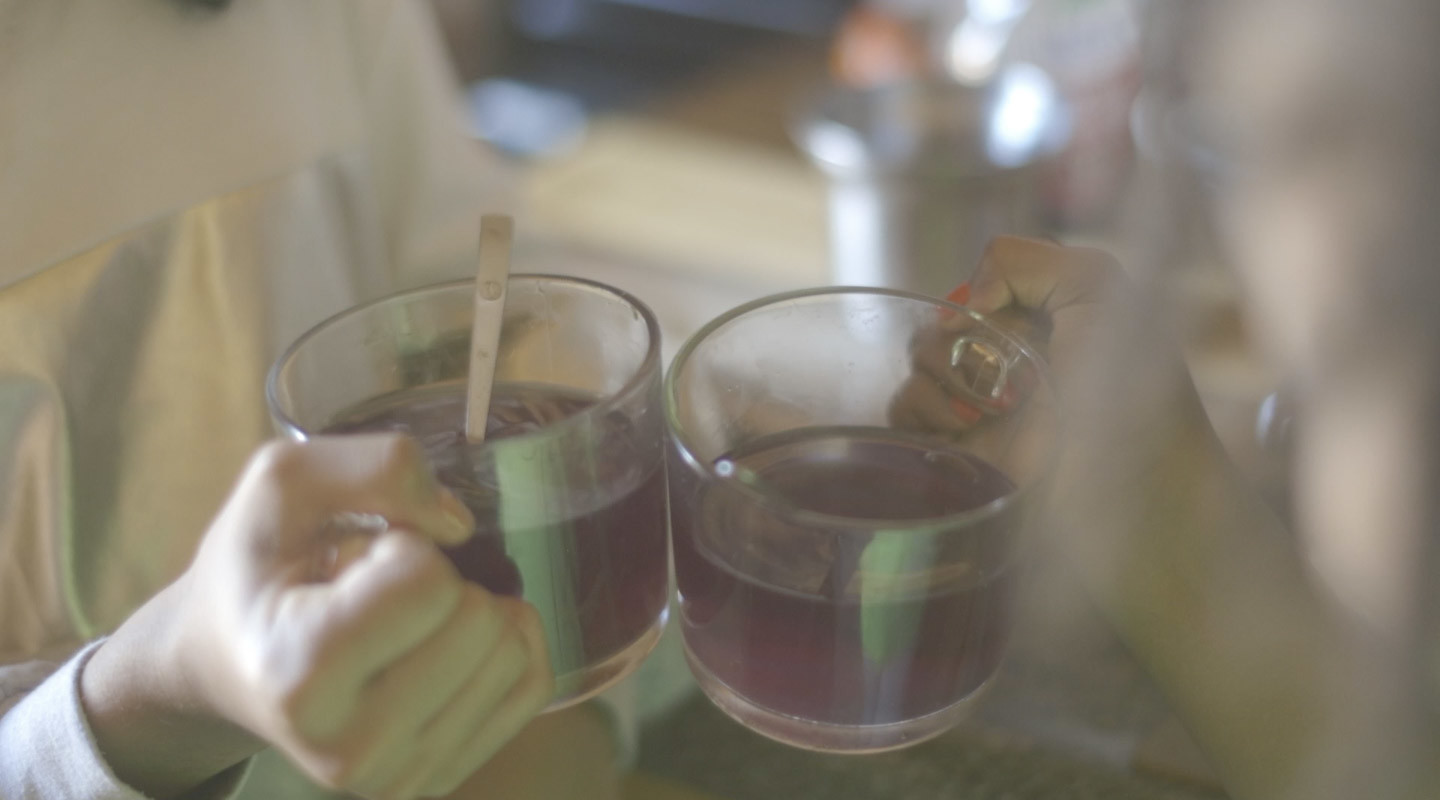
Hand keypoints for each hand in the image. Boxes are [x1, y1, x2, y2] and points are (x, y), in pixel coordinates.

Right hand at [83, 435, 553, 799]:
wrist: (228, 662)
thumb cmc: (258, 566)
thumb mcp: (286, 482)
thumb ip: (376, 467)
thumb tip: (459, 523)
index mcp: (297, 675)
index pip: (428, 584)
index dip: (404, 544)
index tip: (354, 558)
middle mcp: (348, 750)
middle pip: (481, 620)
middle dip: (443, 579)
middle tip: (379, 591)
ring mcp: (397, 777)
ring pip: (513, 652)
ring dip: (470, 610)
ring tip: (401, 620)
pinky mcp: (440, 779)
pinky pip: (530, 683)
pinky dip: (503, 642)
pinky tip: (442, 640)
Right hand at [887, 237, 1125, 476]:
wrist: (1126, 475)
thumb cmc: (1128, 382)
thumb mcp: (1094, 286)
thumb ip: (1022, 261)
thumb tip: (960, 309)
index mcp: (1037, 319)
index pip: (981, 284)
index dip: (982, 292)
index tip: (998, 309)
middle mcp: (1004, 357)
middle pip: (943, 316)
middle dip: (966, 334)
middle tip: (1007, 365)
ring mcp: (974, 401)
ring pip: (918, 356)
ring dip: (949, 372)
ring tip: (996, 406)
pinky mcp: (951, 443)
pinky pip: (901, 405)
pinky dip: (925, 405)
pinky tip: (964, 424)